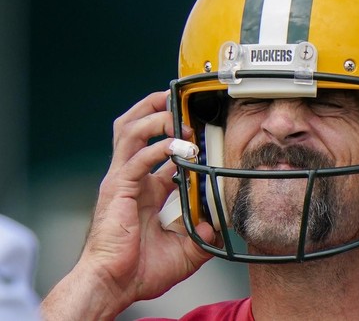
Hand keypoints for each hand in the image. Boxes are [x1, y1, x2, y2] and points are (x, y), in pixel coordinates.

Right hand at [42, 92, 215, 318]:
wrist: (113, 286)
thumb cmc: (138, 270)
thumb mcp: (182, 251)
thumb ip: (201, 237)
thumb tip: (217, 227)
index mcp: (144, 189)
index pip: (158, 149)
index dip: (177, 136)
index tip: (199, 131)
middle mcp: (131, 179)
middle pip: (134, 128)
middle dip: (155, 109)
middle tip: (178, 102)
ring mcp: (121, 181)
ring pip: (131, 132)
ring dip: (156, 119)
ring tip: (178, 118)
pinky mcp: (117, 189)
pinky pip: (136, 158)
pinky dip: (157, 148)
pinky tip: (178, 148)